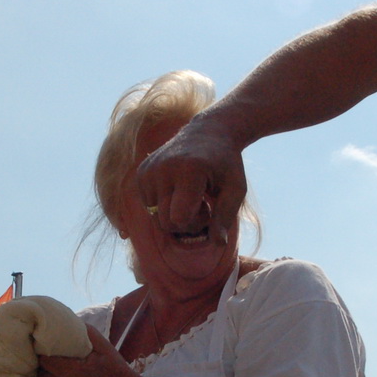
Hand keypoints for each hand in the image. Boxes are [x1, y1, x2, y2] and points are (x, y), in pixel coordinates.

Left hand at [38, 326, 144, 376]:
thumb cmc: (114, 369)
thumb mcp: (103, 346)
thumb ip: (84, 332)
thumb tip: (64, 320)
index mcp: (75, 373)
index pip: (46, 361)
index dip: (45, 352)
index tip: (47, 346)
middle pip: (42, 373)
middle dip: (44, 364)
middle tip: (51, 357)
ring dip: (47, 376)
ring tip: (56, 369)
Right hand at [135, 112, 247, 246]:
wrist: (209, 132)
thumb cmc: (226, 164)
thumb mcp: (235, 190)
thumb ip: (225, 217)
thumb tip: (219, 244)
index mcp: (189, 171)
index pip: (179, 219)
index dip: (195, 223)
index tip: (208, 207)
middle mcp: (163, 168)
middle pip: (164, 222)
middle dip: (185, 222)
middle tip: (202, 204)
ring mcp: (149, 169)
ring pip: (154, 217)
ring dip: (173, 214)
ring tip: (190, 194)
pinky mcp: (141, 172)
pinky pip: (148, 206)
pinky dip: (162, 204)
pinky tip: (177, 188)